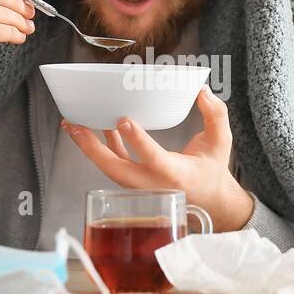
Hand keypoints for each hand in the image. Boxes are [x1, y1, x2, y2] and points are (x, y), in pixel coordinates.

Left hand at [61, 85, 254, 232]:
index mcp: (176, 174)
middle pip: (117, 169)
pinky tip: (92, 127)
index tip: (124, 121)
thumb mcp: (221, 142)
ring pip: (110, 168)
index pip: (155, 159)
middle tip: (75, 125)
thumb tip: (202, 91)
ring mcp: (141, 185)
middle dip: (93, 148)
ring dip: (89, 147)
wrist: (209, 202)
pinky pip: (114, 163)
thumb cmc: (212, 170)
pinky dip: (102, 146)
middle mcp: (154, 184)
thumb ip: (215, 114)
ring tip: (71, 125)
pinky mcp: (135, 181)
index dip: (138, 141)